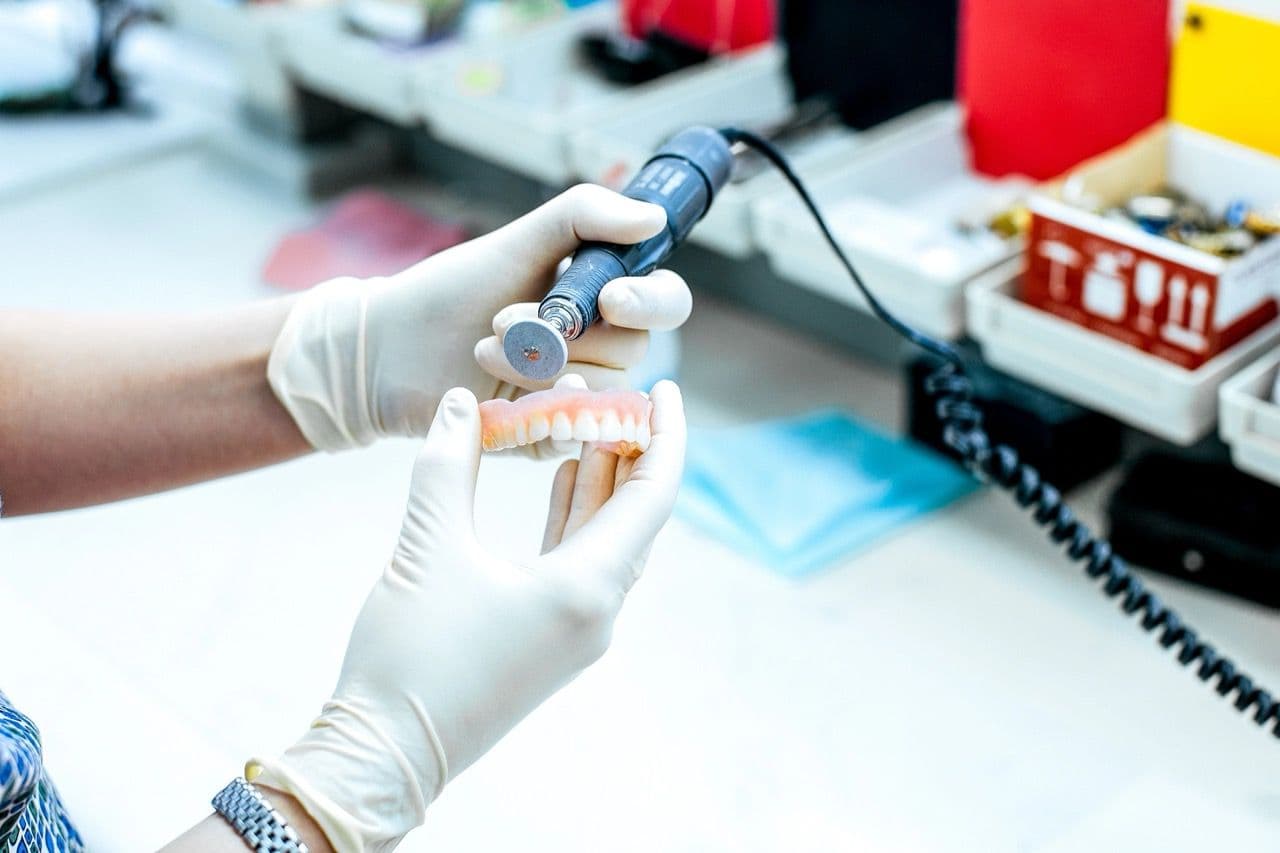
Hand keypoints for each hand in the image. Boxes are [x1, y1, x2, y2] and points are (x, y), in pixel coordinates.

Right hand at [248, 381, 686, 849]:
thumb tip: (459, 401)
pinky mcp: (548, 638)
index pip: (653, 496)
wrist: (383, 755)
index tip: (666, 388)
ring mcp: (575, 630)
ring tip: (590, 420)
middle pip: (636, 515)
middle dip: (629, 450)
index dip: (664, 436)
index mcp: (586, 589)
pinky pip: (579, 561)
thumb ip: (449, 464)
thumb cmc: (408, 657)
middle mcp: (596, 612)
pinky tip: (560, 477)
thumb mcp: (427, 547)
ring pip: (606, 538)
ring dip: (600, 480)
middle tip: (617, 394)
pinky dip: (573, 515)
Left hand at [267, 185, 691, 450]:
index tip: (612, 297)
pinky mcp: (550, 434)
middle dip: (571, 334)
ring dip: (540, 370)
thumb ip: (584, 217)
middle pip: (635, 348)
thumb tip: (653, 216)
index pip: (665, 300)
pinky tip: (498, 396)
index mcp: (602, 295)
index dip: (650, 301)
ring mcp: (577, 393)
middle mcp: (599, 346)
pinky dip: (539, 411)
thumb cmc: (451, 291)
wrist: (387, 348)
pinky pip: (573, 431)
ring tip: (484, 350)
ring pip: (602, 390)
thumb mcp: (517, 241)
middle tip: (505, 319)